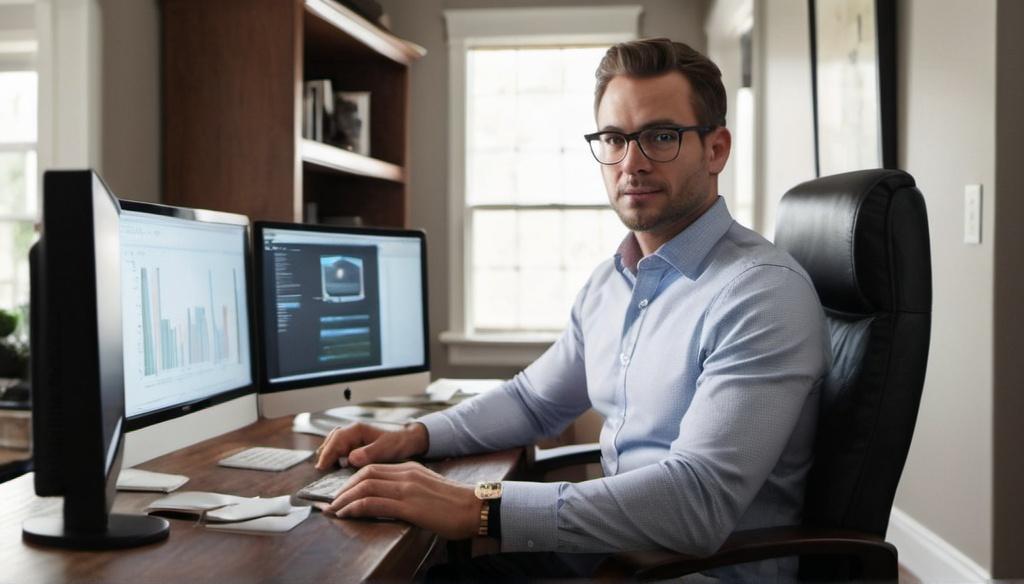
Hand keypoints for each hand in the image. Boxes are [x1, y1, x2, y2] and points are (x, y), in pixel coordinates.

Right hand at [314, 422, 428, 469]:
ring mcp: (352, 439)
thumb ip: (370, 452)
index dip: (327, 453)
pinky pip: (339, 451)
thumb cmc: (398, 442)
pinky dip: (335, 459)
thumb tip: (351, 458)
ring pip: (333, 446)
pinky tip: (336, 469)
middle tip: (321, 472)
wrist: (408, 441)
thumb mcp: (386, 448)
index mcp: (357, 430)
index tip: (322, 467)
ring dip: (328, 457)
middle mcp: (352, 432)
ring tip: (326, 471)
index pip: (336, 439)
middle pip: (331, 442)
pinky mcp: (353, 447)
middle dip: (325, 456)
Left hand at [324, 461, 480, 540]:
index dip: (353, 479)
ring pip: (365, 486)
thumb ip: (410, 489)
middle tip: (331, 502)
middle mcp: (406, 474)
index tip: (342, 492)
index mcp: (411, 469)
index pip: (373, 468)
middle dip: (343, 488)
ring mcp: (407, 488)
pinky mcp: (409, 505)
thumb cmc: (456, 505)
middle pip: (365, 473)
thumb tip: (391, 501)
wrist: (476, 508)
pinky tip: (347, 514)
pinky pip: (373, 502)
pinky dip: (355, 507)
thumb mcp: (428, 490)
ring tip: (333, 510)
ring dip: (344, 498)